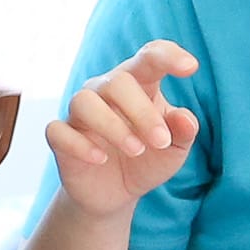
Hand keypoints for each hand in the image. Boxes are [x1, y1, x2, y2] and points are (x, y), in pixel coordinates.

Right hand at [44, 43, 200, 219]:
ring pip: (84, 101)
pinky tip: (100, 159)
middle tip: (160, 141)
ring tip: (136, 151)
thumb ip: (183, 132)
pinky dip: (79, 144)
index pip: (149, 57)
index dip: (168, 56)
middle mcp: (105, 90)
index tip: (191, 66)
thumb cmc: (147, 160)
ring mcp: (80, 113)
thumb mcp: (174, 150)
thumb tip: (186, 118)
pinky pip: (58, 131)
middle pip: (117, 82)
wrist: (117, 194)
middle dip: (142, 112)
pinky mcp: (61, 137)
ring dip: (112, 126)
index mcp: (139, 84)